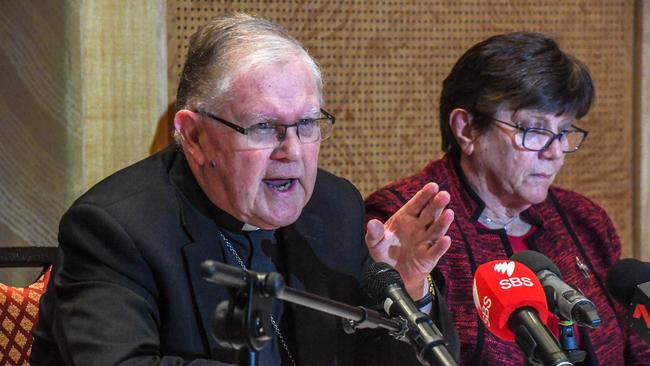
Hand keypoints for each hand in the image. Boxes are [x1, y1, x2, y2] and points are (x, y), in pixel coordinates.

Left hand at [365, 182, 453, 298]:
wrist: (391, 274)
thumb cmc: (385, 253)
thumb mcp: (375, 242)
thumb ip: (374, 233)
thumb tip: (372, 223)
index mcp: (406, 218)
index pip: (417, 204)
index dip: (425, 195)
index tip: (433, 186)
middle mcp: (419, 227)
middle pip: (430, 213)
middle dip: (437, 204)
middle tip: (444, 195)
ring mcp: (425, 241)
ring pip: (436, 229)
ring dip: (443, 222)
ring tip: (449, 213)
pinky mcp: (429, 257)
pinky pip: (436, 250)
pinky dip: (441, 245)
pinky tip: (446, 239)